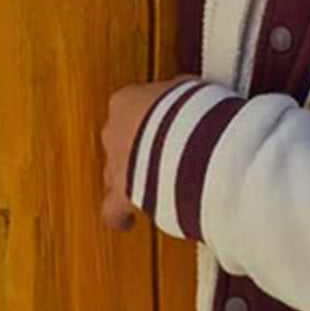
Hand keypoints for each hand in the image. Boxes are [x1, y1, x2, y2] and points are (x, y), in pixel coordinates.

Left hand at [101, 75, 196, 231]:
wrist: (194, 149)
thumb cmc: (196, 113)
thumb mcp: (193, 90)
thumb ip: (182, 95)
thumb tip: (190, 98)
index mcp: (126, 102)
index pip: (131, 105)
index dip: (154, 116)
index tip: (171, 121)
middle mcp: (114, 133)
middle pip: (121, 139)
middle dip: (141, 147)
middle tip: (169, 152)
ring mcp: (116, 165)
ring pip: (116, 172)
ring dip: (133, 177)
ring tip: (158, 183)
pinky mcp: (122, 196)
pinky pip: (114, 210)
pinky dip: (121, 215)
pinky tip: (128, 220)